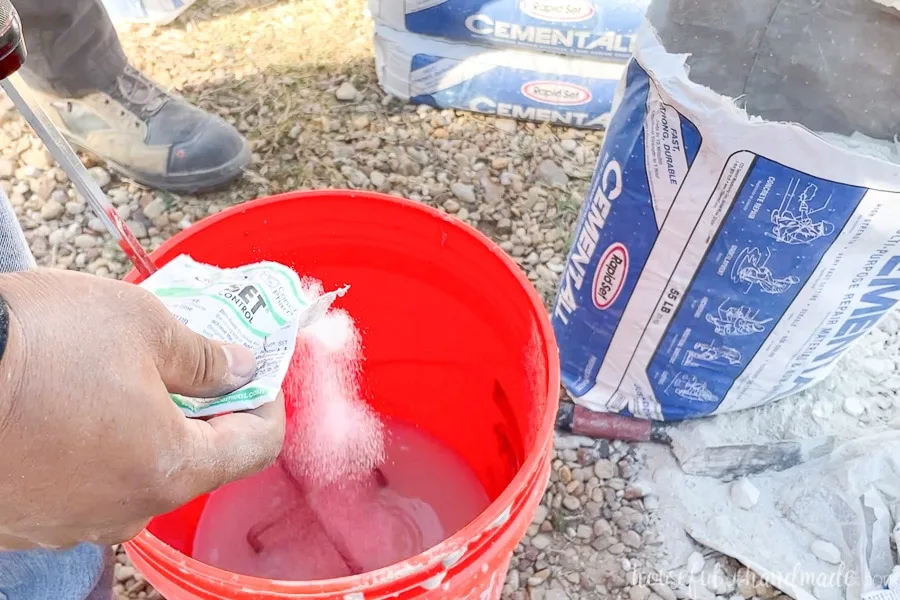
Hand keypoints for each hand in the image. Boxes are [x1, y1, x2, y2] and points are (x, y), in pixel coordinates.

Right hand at [0, 267, 285, 549]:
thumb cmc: (37, 344)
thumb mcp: (142, 325)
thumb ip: (206, 356)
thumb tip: (241, 367)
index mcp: (170, 468)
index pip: (257, 446)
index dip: (268, 402)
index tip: (259, 369)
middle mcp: (127, 510)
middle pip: (200, 463)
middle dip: (207, 412)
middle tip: (194, 362)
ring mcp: (72, 521)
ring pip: (140, 474)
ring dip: (151, 429)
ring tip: (126, 377)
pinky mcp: (27, 519)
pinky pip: (87, 484)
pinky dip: (100, 448)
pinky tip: (75, 406)